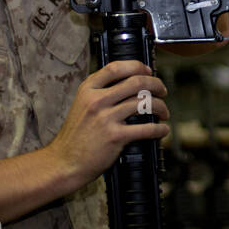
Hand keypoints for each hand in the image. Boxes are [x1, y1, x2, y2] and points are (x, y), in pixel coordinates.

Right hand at [46, 59, 169, 190]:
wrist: (64, 162)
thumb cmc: (76, 136)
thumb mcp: (81, 105)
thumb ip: (100, 92)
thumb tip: (129, 84)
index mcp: (88, 89)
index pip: (116, 67)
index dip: (137, 66)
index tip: (148, 71)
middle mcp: (97, 100)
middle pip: (136, 82)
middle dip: (156, 84)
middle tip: (162, 91)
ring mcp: (106, 118)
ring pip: (144, 103)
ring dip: (161, 107)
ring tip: (163, 112)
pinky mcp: (115, 136)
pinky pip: (146, 128)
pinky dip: (159, 129)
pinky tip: (162, 130)